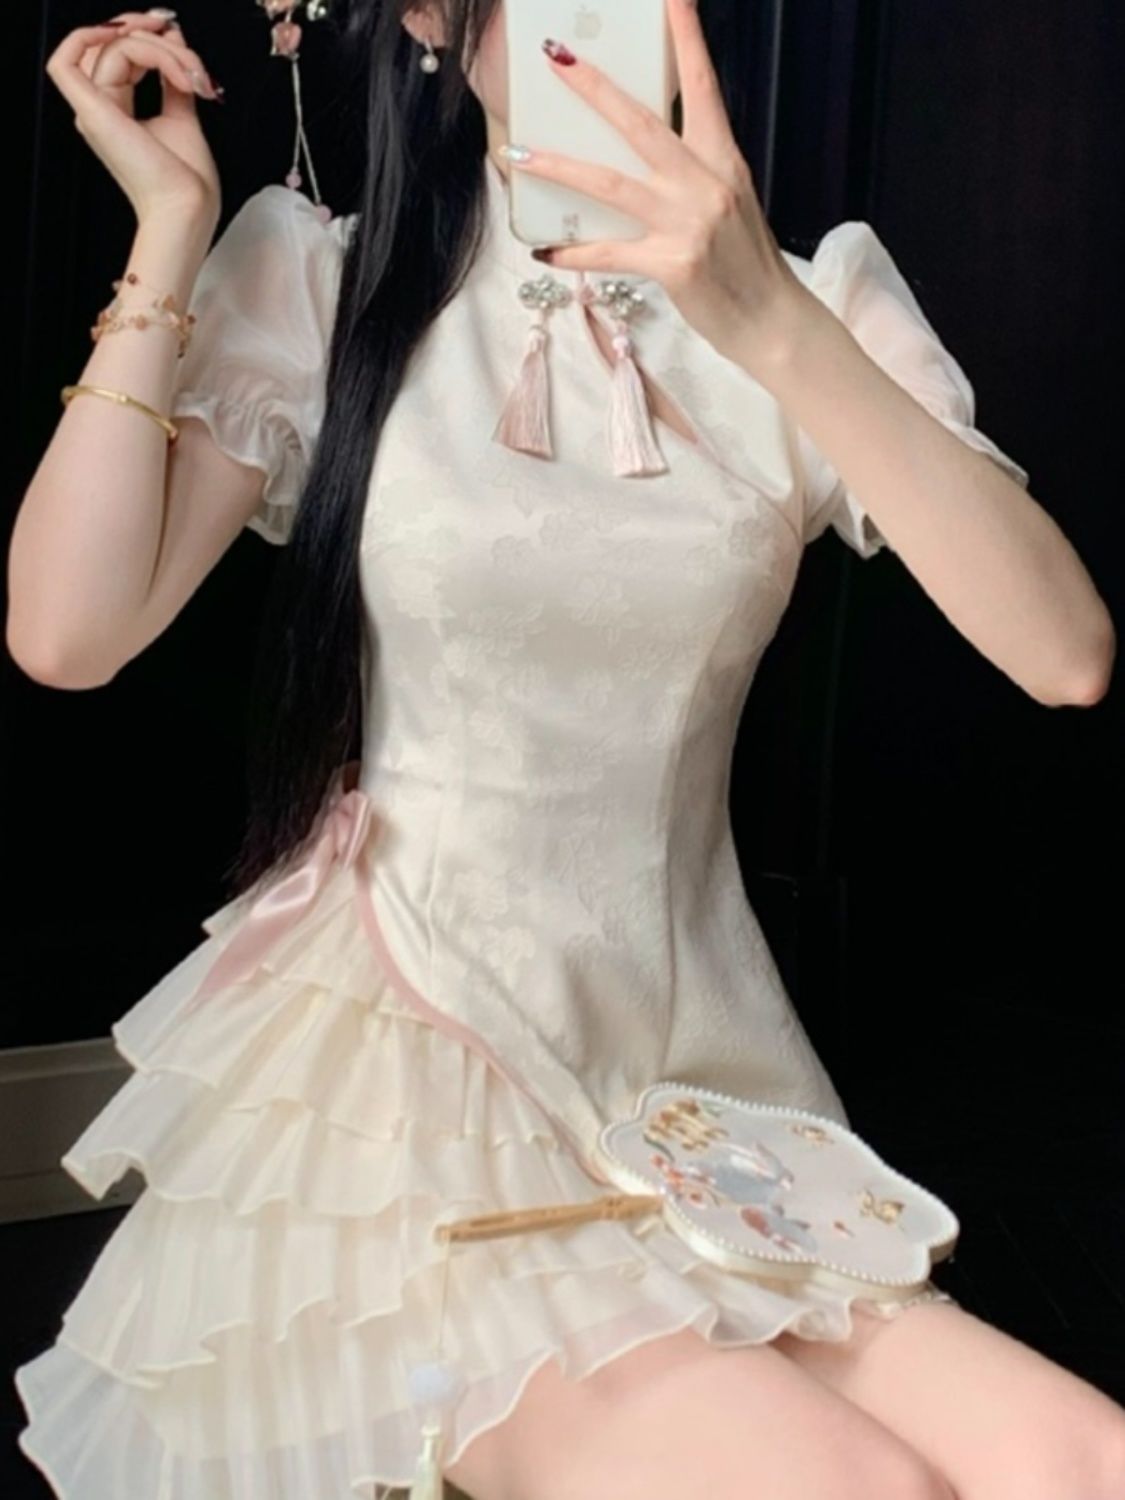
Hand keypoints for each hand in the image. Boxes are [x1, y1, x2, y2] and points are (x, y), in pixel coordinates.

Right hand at [46, 10, 222, 228]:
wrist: (188, 209)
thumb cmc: (188, 184)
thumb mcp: (183, 117)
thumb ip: (173, 79)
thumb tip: (173, 41)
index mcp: (115, 112)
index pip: (119, 54)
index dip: (149, 40)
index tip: (183, 48)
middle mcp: (98, 110)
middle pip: (114, 45)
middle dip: (159, 42)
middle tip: (192, 64)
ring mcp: (93, 111)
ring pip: (109, 47)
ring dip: (160, 51)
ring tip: (190, 78)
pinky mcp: (93, 114)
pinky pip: (66, 61)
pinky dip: (96, 38)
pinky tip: (136, 40)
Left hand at [497, 0, 811, 371]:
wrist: (770, 321)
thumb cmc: (747, 264)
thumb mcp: (731, 202)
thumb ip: (694, 174)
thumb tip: (644, 157)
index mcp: (724, 159)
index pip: (702, 86)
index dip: (686, 38)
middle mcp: (706, 183)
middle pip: (639, 123)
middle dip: (594, 87)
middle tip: (557, 55)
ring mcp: (688, 223)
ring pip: (610, 183)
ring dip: (558, 166)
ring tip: (517, 153)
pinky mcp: (672, 265)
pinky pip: (609, 254)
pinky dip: (574, 253)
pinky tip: (546, 250)